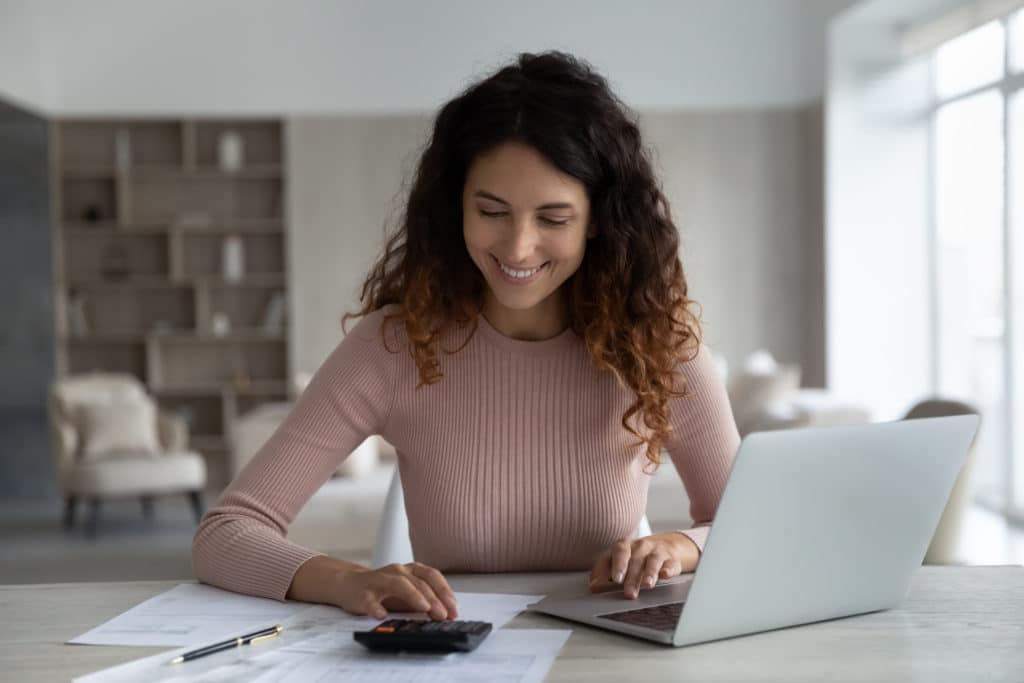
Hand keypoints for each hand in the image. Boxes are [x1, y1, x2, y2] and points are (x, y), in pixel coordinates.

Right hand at [336, 562, 458, 620]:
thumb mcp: (407, 595)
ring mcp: (380, 580)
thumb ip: (423, 602)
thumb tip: (446, 615)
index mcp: (410, 571)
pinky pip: (369, 599)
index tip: (454, 608)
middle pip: (419, 582)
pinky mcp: (363, 593)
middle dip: (434, 598)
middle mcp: (397, 572)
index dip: (445, 591)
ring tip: (424, 608)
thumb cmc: (382, 591)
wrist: (349, 585)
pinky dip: (376, 607)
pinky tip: (382, 615)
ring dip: (413, 596)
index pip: (432, 577)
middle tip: (443, 614)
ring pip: (399, 584)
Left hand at [589, 532, 699, 598]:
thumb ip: (603, 572)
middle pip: (635, 560)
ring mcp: (657, 551)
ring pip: (653, 560)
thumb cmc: (633, 557)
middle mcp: (641, 546)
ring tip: (647, 585)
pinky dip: (668, 569)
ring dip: (650, 573)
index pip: (619, 552)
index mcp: (624, 545)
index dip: (618, 565)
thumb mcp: (616, 560)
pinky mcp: (672, 560)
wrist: (664, 546)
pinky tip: (665, 575)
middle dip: (632, 577)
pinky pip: (671, 564)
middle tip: (629, 593)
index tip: (615, 579)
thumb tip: (593, 586)